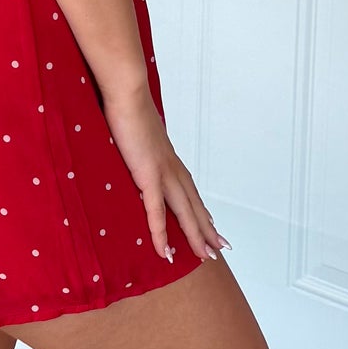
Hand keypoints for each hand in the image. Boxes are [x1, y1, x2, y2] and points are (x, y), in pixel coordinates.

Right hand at [100, 80, 227, 265]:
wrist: (127, 92)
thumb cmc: (127, 106)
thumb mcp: (135, 132)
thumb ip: (138, 145)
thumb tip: (134, 148)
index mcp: (168, 158)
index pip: (190, 190)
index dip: (201, 209)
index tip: (211, 223)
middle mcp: (172, 168)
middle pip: (194, 205)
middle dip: (208, 228)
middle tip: (221, 248)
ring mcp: (163, 173)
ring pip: (184, 213)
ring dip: (195, 236)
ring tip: (206, 256)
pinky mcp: (148, 175)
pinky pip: (156, 213)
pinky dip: (162, 235)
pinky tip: (166, 253)